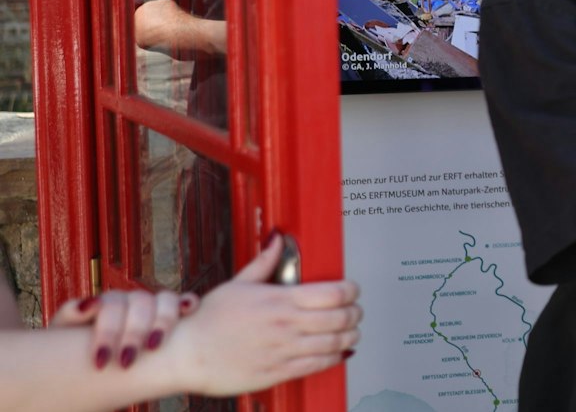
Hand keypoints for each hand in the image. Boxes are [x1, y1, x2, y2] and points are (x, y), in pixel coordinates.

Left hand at [50, 287, 195, 370]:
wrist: (93, 363)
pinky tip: (189, 310)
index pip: (111, 306)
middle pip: (140, 303)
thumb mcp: (66, 333)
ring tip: (154, 346)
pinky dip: (189, 302)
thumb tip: (89, 302)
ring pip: (166, 300)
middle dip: (133, 334)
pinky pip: (185, 301)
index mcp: (108, 302)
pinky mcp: (175, 314)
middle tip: (125, 362)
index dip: (106, 333)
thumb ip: (70, 314)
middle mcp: (134, 300)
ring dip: (162, 321)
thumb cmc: (76, 349)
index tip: (100, 363)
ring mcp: (155, 306)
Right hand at [157, 235, 363, 395]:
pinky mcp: (279, 372)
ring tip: (352, 331)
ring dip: (350, 336)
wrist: (184, 355)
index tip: (352, 290)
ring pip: (334, 343)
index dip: (350, 291)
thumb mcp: (237, 284)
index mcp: (280, 299)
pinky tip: (339, 352)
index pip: (333, 293)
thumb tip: (278, 240)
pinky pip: (318, 365)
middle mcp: (286, 325)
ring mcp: (284, 350)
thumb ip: (264, 263)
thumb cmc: (207, 320)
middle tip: (355, 311)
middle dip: (355, 313)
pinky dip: (335, 357)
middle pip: (340, 318)